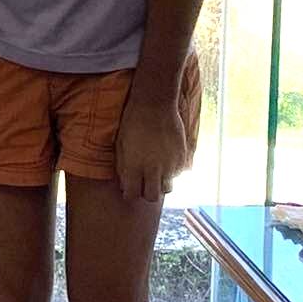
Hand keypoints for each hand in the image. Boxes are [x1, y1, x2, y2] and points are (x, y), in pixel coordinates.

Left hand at [114, 88, 187, 202]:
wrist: (154, 105)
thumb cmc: (133, 122)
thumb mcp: (121, 144)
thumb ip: (123, 166)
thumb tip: (125, 183)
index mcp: (134, 166)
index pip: (132, 194)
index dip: (130, 194)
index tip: (129, 188)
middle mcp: (153, 169)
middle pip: (152, 197)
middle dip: (147, 193)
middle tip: (144, 183)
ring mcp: (169, 165)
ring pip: (168, 188)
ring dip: (161, 183)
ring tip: (156, 171)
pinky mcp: (181, 159)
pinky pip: (177, 173)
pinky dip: (171, 171)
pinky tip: (165, 158)